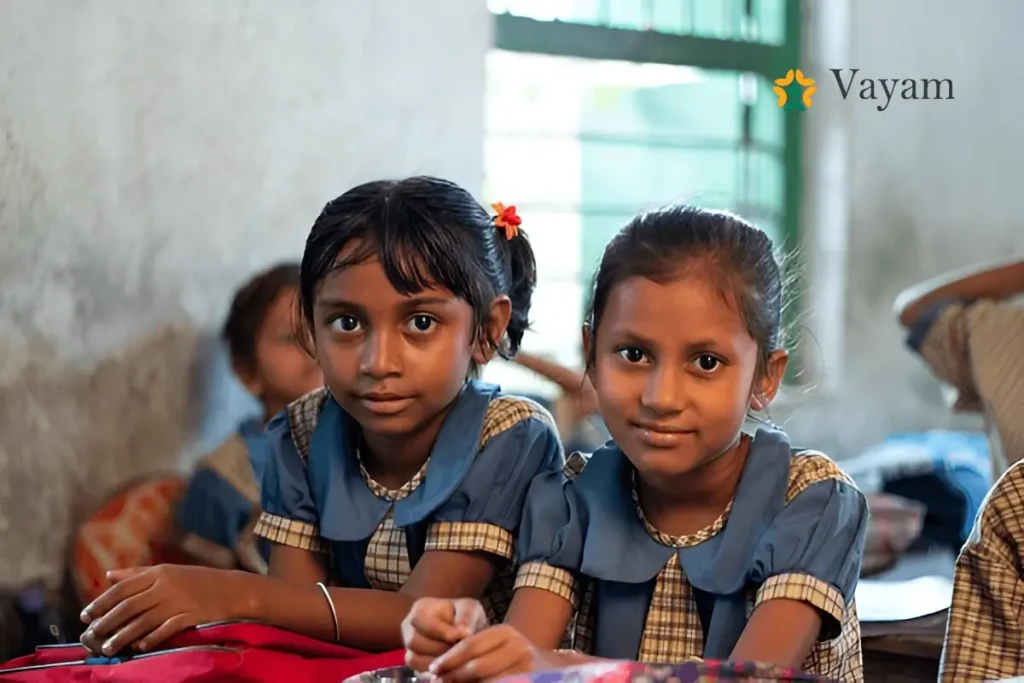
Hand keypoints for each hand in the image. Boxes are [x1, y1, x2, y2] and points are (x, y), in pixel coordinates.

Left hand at [79, 565, 236, 654]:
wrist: (233, 589)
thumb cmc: (198, 580)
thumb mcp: (168, 571)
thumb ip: (138, 573)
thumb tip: (109, 575)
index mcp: (159, 573)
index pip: (123, 588)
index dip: (101, 602)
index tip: (85, 615)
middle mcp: (166, 586)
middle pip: (129, 606)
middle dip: (107, 621)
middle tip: (90, 634)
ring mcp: (179, 601)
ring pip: (143, 620)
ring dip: (122, 636)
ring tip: (107, 648)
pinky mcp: (190, 616)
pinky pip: (165, 629)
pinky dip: (150, 638)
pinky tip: (138, 646)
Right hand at [401, 598, 487, 672]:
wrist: (468, 632)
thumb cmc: (466, 617)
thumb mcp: (470, 608)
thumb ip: (466, 616)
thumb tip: (464, 632)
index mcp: (420, 609)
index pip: (418, 619)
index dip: (439, 630)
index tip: (460, 637)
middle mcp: (409, 628)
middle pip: (414, 641)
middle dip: (439, 648)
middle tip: (459, 650)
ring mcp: (410, 647)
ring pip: (414, 659)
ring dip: (436, 661)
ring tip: (455, 658)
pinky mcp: (416, 665)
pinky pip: (418, 671)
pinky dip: (435, 671)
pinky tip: (450, 667)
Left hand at [427, 624, 538, 682]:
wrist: (548, 668)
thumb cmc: (511, 657)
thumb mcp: (495, 647)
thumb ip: (472, 652)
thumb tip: (438, 670)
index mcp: (505, 633)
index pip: (471, 644)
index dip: (449, 658)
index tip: (432, 669)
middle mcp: (518, 647)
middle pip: (477, 666)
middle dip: (453, 677)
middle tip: (436, 682)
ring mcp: (526, 667)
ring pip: (486, 681)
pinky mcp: (529, 680)